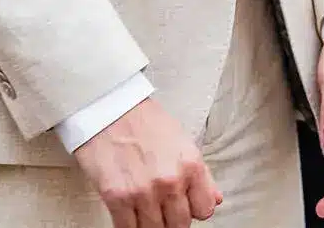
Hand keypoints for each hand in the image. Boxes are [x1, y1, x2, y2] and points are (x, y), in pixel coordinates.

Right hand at [71, 97, 221, 227]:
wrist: (108, 106)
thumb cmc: (143, 120)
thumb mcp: (182, 141)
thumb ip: (202, 174)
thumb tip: (215, 199)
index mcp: (190, 165)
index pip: (204, 210)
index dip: (193, 209)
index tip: (184, 206)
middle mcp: (170, 181)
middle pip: (179, 225)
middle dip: (171, 219)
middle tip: (162, 208)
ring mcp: (143, 192)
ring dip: (150, 224)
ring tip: (144, 209)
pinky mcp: (116, 197)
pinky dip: (129, 226)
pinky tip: (128, 215)